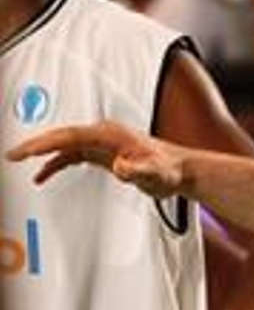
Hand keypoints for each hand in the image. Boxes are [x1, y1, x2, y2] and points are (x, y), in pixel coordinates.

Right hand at [6, 121, 187, 197]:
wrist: (181, 170)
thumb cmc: (170, 169)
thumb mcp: (155, 173)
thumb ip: (138, 170)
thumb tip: (120, 166)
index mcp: (111, 135)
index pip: (71, 136)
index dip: (46, 142)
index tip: (26, 151)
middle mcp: (104, 135)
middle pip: (62, 136)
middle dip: (35, 145)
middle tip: (12, 155)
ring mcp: (103, 143)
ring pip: (65, 145)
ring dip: (42, 153)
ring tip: (18, 161)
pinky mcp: (104, 153)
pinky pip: (72, 155)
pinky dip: (56, 163)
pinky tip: (43, 175)